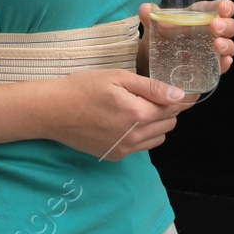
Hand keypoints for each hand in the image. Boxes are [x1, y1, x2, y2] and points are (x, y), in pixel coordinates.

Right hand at [44, 69, 191, 160]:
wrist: (53, 110)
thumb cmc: (83, 88)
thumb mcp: (117, 78)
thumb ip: (151, 88)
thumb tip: (180, 96)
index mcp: (138, 114)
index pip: (174, 108)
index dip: (177, 97)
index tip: (176, 90)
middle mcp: (135, 137)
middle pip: (169, 124)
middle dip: (165, 109)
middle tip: (147, 96)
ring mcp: (125, 149)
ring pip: (158, 138)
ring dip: (155, 124)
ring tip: (135, 109)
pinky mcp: (115, 156)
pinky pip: (140, 147)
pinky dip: (140, 135)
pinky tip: (123, 122)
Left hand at [136, 0, 233, 80]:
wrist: (152, 60)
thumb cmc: (160, 37)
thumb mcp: (153, 26)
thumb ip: (150, 16)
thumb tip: (146, 9)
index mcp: (199, 16)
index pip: (217, 8)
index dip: (225, 6)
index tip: (224, 8)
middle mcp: (209, 32)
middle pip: (229, 27)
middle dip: (226, 25)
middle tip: (215, 26)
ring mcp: (211, 51)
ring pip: (228, 46)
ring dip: (227, 45)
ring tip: (218, 45)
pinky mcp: (209, 68)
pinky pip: (221, 66)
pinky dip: (225, 64)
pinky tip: (224, 62)